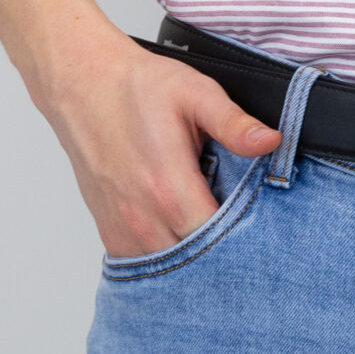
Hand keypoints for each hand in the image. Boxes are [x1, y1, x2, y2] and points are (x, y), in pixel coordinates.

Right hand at [35, 32, 280, 256]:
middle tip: (239, 225)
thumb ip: (234, 123)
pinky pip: (142, 264)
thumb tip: (271, 141)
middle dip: (222, 250)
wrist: (83, 84)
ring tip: (210, 227)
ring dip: (192, 256)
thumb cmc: (138, 87)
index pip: (218, 240)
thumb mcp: (196, 93)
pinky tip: (180, 231)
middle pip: (195, 261)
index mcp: (169, 187)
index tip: (258, 222)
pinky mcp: (109, 231)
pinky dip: (165, 256)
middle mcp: (143, 217)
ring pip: (168, 268)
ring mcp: (123, 228)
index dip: (243, 236)